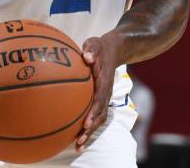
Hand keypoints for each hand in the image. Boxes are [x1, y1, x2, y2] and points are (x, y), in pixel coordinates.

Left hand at [76, 35, 116, 151]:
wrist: (112, 50)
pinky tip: (76, 135)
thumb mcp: (95, 44)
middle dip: (91, 129)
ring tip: (78, 146)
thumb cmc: (99, 47)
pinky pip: (95, 115)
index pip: (100, 99)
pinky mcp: (100, 98)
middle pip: (100, 114)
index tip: (86, 122)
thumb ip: (91, 49)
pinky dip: (88, 127)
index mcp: (104, 80)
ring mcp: (104, 96)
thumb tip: (87, 56)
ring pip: (98, 118)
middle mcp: (105, 92)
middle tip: (80, 141)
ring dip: (90, 133)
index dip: (93, 112)